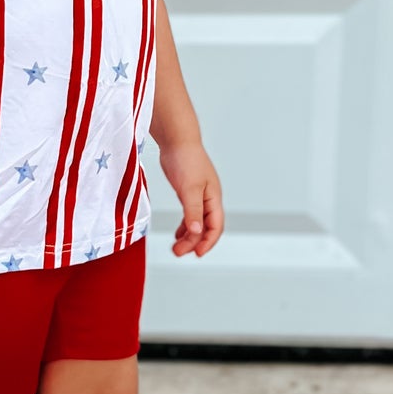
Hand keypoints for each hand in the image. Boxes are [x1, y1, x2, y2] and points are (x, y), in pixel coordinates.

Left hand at [157, 140, 224, 257]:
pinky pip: (190, 214)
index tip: (197, 253)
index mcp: (213, 198)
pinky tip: (178, 233)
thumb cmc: (186, 159)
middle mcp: (209, 198)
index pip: (216, 226)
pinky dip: (185, 226)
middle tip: (178, 252)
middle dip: (194, 242)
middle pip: (205, 227)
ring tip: (176, 248)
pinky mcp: (188, 191)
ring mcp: (199, 195)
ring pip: (197, 222)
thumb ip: (192, 211)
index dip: (208, 242)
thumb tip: (195, 231)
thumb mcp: (189, 188)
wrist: (177, 140)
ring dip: (188, 236)